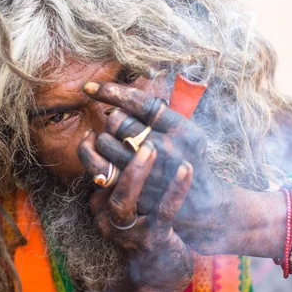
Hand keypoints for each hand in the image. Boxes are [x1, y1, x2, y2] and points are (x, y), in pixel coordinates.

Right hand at [77, 121, 193, 291]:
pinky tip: (187, 169)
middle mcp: (108, 215)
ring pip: (123, 199)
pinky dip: (175, 190)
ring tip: (151, 148)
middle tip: (124, 123)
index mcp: (102, 201)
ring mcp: (129, 230)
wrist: (161, 270)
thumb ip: (124, 170)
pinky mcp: (154, 240)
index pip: (90, 168)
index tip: (106, 117)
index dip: (93, 144)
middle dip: (114, 149)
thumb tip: (128, 124)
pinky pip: (163, 212)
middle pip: (103, 179)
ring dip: (136, 172)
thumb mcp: (130, 198)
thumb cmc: (148, 223)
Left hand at [82, 81, 233, 254]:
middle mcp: (165, 147)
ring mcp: (148, 170)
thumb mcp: (189, 133)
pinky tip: (92, 147)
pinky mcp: (133, 190)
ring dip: (103, 139)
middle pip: (118, 121)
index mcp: (180, 128)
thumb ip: (163, 114)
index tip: (91, 87)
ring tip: (113, 143)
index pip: (139, 102)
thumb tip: (125, 96)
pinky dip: (91, 155)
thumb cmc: (190, 161)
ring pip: (105, 141)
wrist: (200, 204)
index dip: (112, 91)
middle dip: (113, 121)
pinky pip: (99, 166)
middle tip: (119, 127)